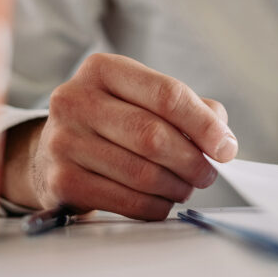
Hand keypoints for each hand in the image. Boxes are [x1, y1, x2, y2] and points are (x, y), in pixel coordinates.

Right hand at [0, 53, 237, 219]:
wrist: (52, 151)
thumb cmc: (113, 123)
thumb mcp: (144, 99)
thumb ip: (190, 109)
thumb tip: (222, 138)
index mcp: (103, 70)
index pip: (167, 94)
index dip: (204, 125)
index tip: (226, 148)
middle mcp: (75, 99)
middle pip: (154, 136)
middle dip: (193, 162)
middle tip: (208, 174)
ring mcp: (63, 140)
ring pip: (142, 173)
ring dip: (177, 187)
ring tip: (185, 187)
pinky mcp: (61, 179)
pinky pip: (126, 201)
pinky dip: (155, 207)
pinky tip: (161, 201)